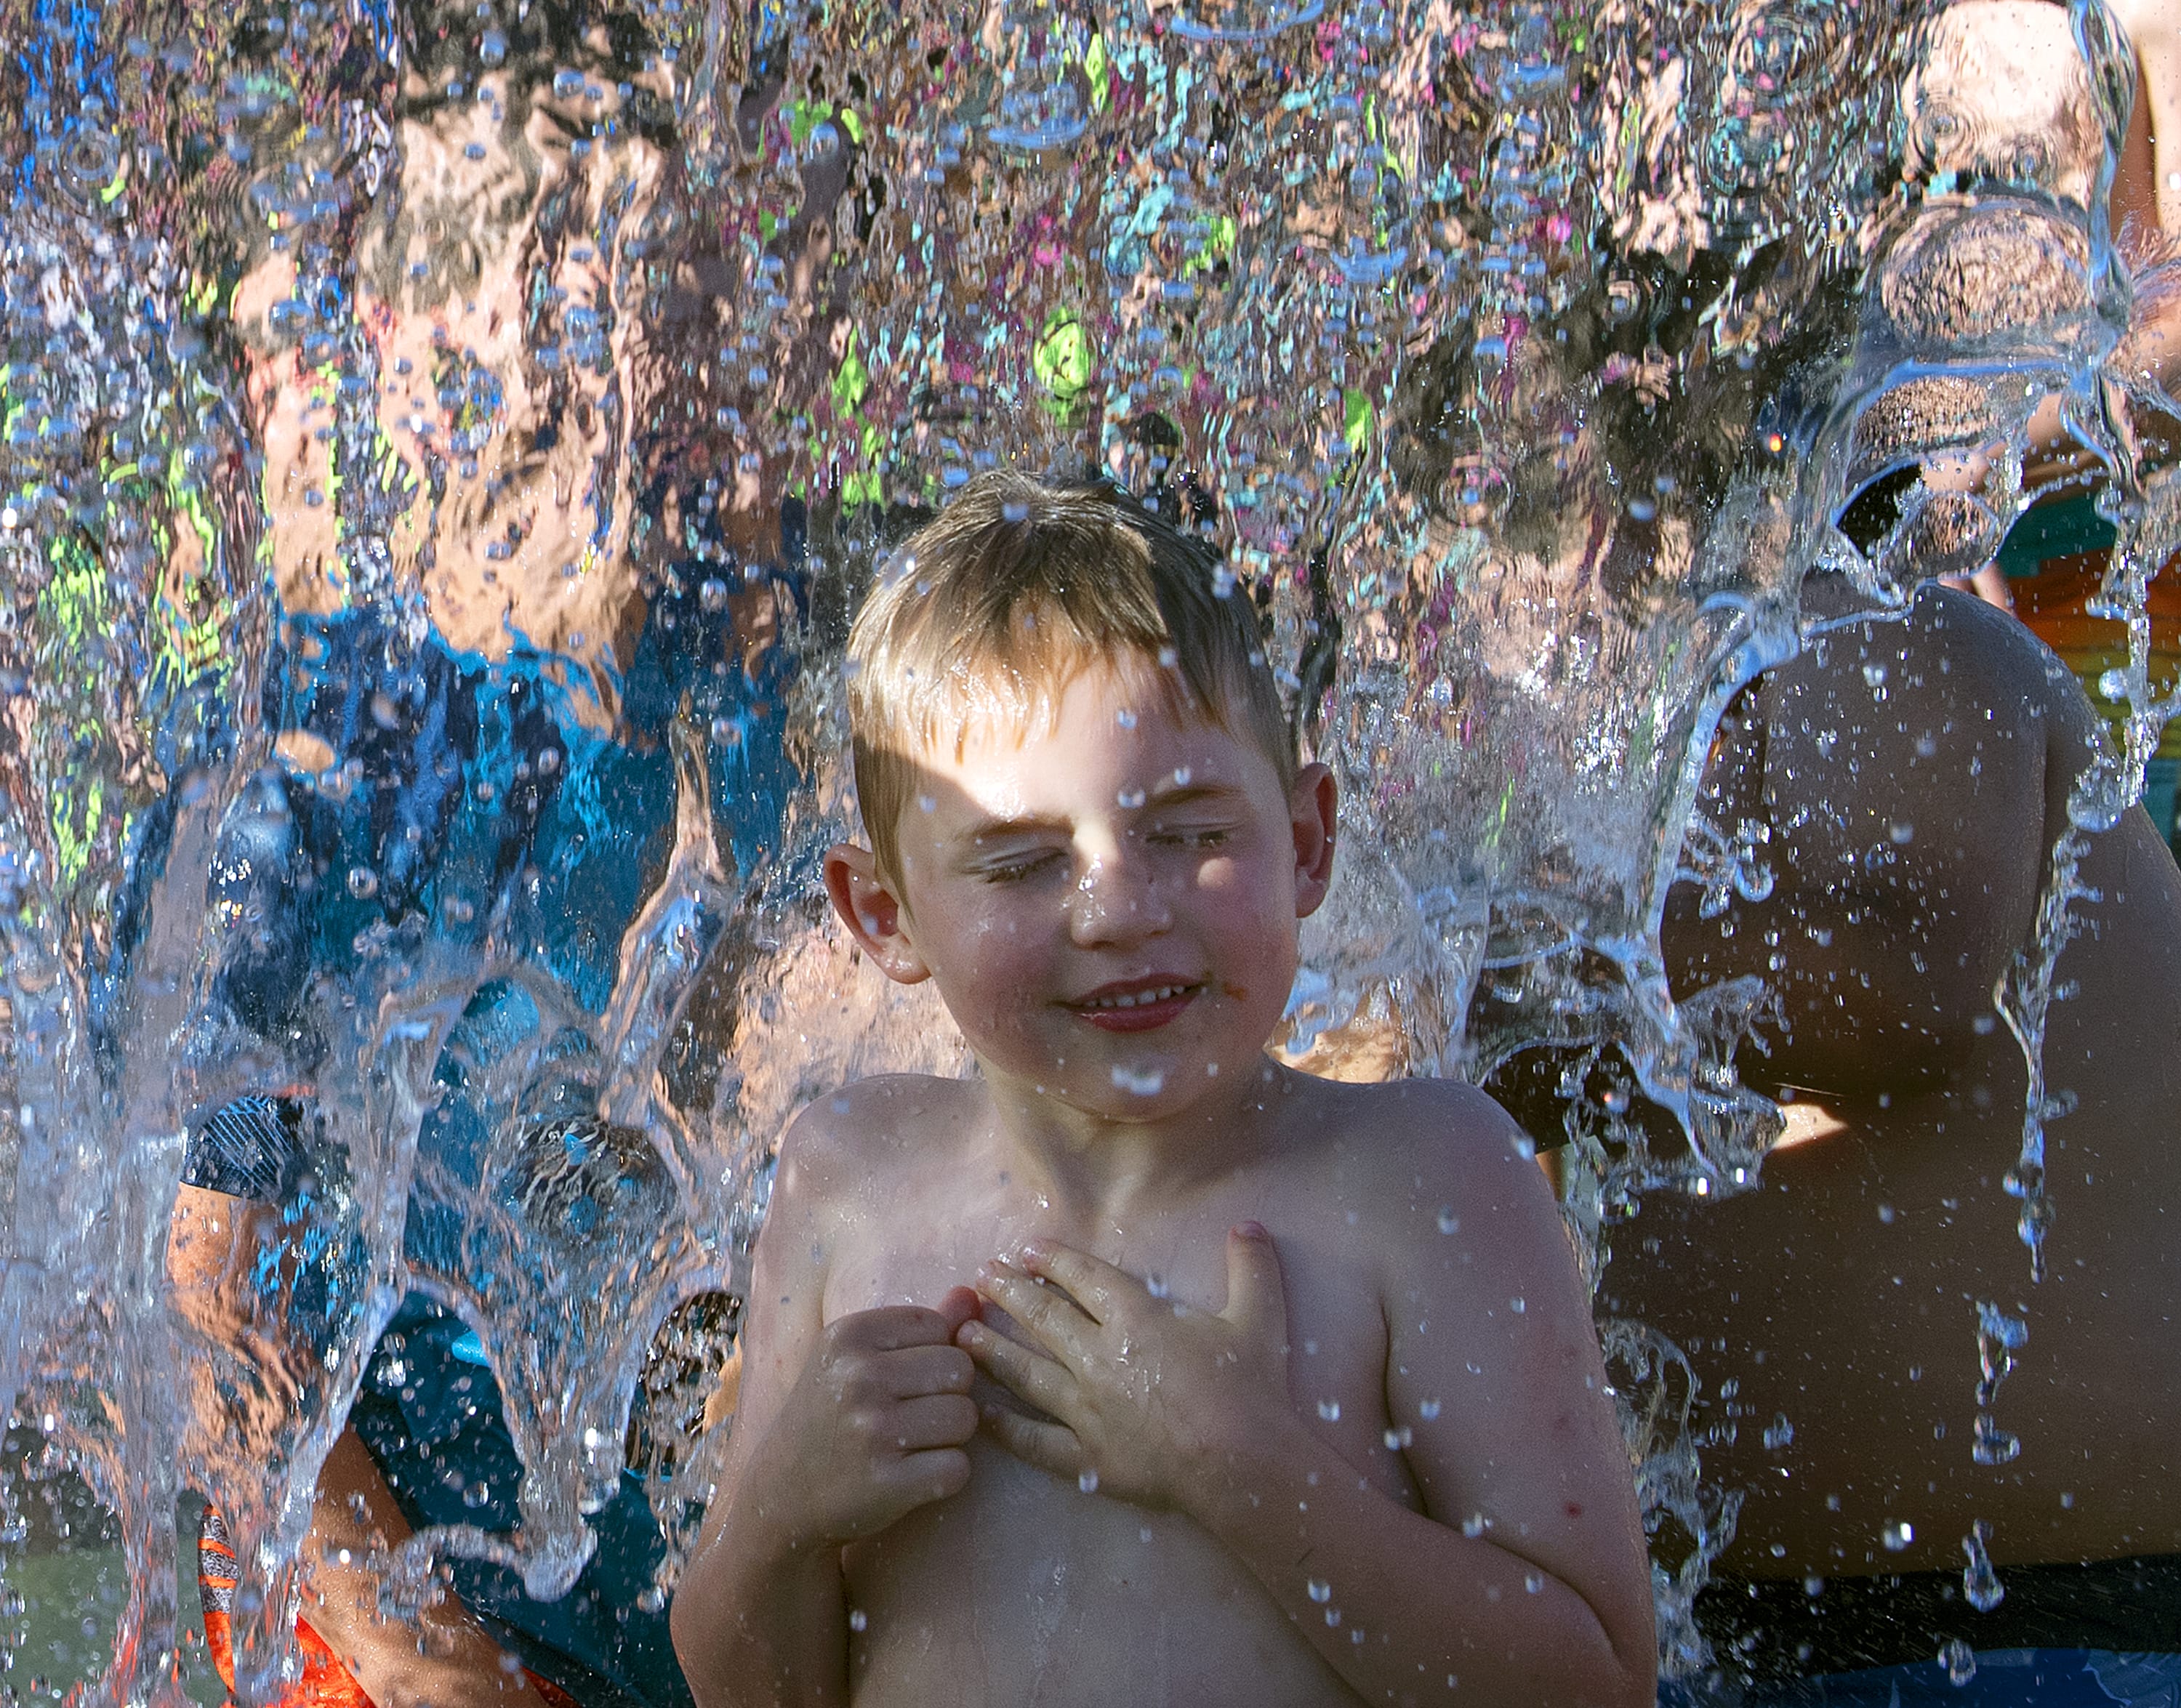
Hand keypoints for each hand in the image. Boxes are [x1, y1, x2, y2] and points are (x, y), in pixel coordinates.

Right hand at [750, 1290, 980, 1546]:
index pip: (940, 1327)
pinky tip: (911, 1477)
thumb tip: (972, 1293)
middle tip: (909, 1416)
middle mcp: (858, 1376)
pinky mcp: (887, 1484)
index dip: (932, 1356)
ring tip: (910, 1445)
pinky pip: (958, 1468)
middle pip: (960, 1370)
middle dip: (947, 1395)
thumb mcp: (855, 1359)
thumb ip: (916, 1327)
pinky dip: (945, 1476)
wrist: (780, 1492)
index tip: (898, 1382)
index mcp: (849, 1335)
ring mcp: (872, 1431)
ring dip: (949, 1436)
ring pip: (966, 1418)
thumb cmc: (829, 1415)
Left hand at [960, 1225, 1290, 1512]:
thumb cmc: (1252, 1388)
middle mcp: (1100, 1357)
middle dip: (1010, 1293)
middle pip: (1045, 1318)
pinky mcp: (1087, 1458)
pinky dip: (1005, 1426)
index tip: (1026, 1250)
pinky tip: (982, 1413)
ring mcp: (1087, 1410)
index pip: (1085, 1280)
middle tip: (982, 1276)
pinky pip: (1035, 1441)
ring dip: (994, 1349)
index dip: (1054, 1261)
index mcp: (1137, 1319)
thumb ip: (1251, 1267)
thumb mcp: (1259, 1317)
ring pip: (1028, 1373)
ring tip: (965, 1333)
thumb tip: (1251, 1224)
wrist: (1244, 1464)